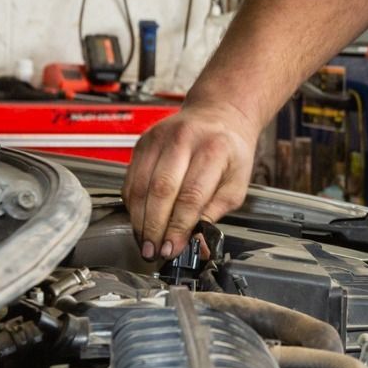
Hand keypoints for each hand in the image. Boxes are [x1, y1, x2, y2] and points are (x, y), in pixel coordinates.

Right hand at [122, 102, 257, 259]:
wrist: (219, 115)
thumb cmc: (230, 150)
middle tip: (153, 251)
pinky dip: (132, 205)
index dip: (178, 227)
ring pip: (140, 186)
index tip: (173, 249)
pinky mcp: (143, 142)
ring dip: (139, 220)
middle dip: (154, 227)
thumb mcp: (237, 183)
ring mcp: (159, 139)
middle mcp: (184, 140)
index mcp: (214, 149)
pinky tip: (139, 221)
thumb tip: (199, 245)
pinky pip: (131, 179)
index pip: (191, 195)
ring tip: (145, 242)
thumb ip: (215, 214)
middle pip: (161, 190)